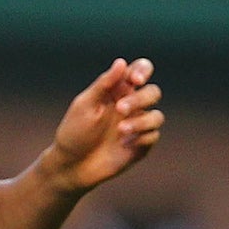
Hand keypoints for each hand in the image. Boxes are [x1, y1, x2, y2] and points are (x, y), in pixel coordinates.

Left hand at [41, 58, 163, 193]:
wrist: (70, 166)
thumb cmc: (74, 133)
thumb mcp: (85, 106)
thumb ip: (103, 84)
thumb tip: (121, 62)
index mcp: (117, 91)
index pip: (140, 70)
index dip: (143, 70)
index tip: (135, 80)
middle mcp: (131, 106)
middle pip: (153, 92)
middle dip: (140, 99)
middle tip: (119, 110)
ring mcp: (137, 126)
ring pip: (157, 116)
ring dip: (142, 121)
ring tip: (120, 130)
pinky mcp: (140, 146)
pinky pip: (153, 136)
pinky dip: (142, 138)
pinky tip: (124, 144)